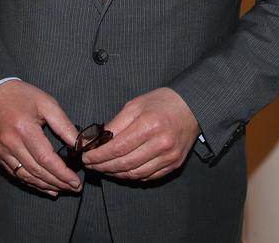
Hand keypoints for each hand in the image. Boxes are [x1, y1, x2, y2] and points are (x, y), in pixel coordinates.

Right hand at [0, 80, 82, 195]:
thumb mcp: (47, 103)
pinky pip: (16, 174)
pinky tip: (45, 187)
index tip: (75, 181)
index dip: (62, 173)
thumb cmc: (22, 96)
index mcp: (24, 129)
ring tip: (62, 189)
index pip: (46, 159)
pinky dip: (32, 183)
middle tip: (74, 188)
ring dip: (45, 186)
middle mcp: (11, 143)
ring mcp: (2, 151)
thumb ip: (64, 125)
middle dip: (58, 182)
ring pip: (26, 176)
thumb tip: (79, 144)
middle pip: (37, 171)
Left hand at [82, 87, 199, 181]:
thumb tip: (96, 140)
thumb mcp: (135, 105)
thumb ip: (115, 124)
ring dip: (115, 173)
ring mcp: (169, 156)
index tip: (86, 156)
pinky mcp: (174, 164)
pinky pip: (148, 176)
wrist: (191, 107)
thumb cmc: (162, 103)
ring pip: (135, 174)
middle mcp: (161, 143)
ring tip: (103, 167)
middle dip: (103, 166)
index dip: (98, 155)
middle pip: (124, 163)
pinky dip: (131, 176)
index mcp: (149, 125)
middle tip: (91, 164)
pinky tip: (121, 170)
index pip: (117, 148)